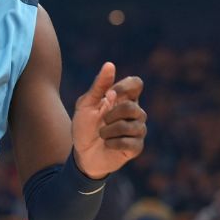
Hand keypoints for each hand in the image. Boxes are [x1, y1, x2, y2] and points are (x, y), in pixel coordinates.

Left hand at [72, 62, 145, 177]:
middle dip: (111, 115)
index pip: (136, 83)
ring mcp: (138, 130)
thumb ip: (98, 86)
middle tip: (102, 121)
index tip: (110, 94)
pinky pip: (129, 141)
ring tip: (102, 134)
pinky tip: (108, 144)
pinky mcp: (136, 146)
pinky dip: (112, 143)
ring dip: (108, 131)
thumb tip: (110, 64)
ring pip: (131, 125)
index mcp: (124, 98)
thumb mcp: (86, 105)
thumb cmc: (84, 127)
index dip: (125, 86)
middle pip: (132, 107)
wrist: (82, 154)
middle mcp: (135, 112)